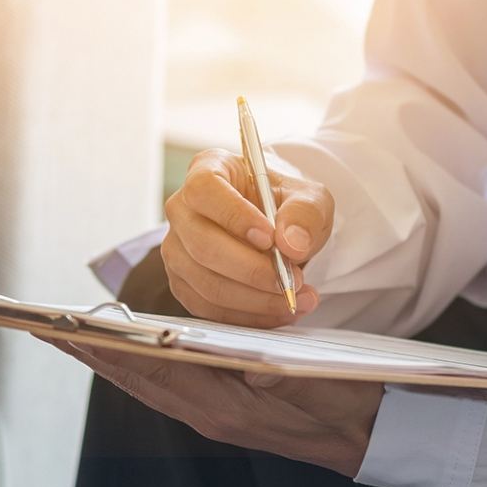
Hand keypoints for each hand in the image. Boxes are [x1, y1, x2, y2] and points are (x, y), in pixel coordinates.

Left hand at [45, 338, 380, 475]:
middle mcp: (206, 414)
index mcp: (220, 407)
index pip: (147, 368)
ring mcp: (211, 417)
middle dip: (88, 350)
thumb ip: (254, 362)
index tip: (62, 326)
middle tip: (43, 326)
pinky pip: (164, 387)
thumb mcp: (302, 375)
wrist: (376, 437)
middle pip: (133, 377)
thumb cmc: (346, 400)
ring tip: (69, 335)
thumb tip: (204, 344)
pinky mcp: (220, 413)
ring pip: (144, 383)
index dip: (103, 344)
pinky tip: (124, 352)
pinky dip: (137, 366)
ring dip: (106, 358)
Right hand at [161, 149, 333, 327]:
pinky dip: (246, 316)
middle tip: (292, 280)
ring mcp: (176, 248)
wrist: (276, 230)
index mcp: (207, 170)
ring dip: (254, 299)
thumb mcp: (309, 198)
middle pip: (201, 244)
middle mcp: (181, 208)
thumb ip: (305, 213)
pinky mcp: (182, 281)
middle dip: (251, 271)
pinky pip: (207, 307)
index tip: (270, 239)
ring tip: (296, 298)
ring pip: (205, 282)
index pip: (204, 191)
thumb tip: (291, 243)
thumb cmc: (284, 206)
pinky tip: (277, 311)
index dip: (233, 216)